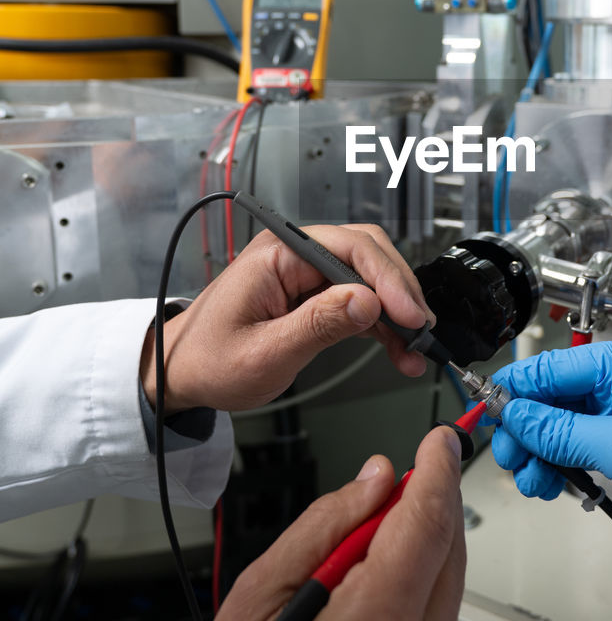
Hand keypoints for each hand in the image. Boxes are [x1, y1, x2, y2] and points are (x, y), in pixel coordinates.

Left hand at [140, 224, 434, 413]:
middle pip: (368, 254)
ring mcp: (306, 273)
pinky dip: (382, 323)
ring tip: (415, 349)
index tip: (410, 314)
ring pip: (369, 278)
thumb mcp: (264, 352)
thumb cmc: (208, 360)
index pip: (350, 247)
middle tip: (421, 330)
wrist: (181, 373)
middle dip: (400, 291)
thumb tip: (366, 300)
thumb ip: (318, 325)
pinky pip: (359, 300)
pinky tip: (398, 349)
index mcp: (278, 253)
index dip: (388, 279)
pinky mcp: (313, 295)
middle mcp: (295, 254)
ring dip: (396, 311)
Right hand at [153, 426, 465, 620]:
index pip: (428, 526)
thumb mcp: (255, 597)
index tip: (438, 441)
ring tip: (355, 559)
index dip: (436, 471)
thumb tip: (376, 480)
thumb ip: (326, 527)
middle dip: (429, 510)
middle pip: (450, 559)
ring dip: (418, 560)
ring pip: (447, 598)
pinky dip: (411, 605)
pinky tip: (361, 607)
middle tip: (392, 487)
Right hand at [490, 334, 611, 605]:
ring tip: (530, 481)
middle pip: (556, 396)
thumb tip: (515, 413)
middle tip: (509, 457)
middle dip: (527, 427)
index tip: (484, 410)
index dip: (518, 388)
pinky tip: (549, 485)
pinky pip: (580, 450)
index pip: (558, 365)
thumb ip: (561, 430)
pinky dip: (560, 467)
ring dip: (540, 453)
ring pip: (563, 426)